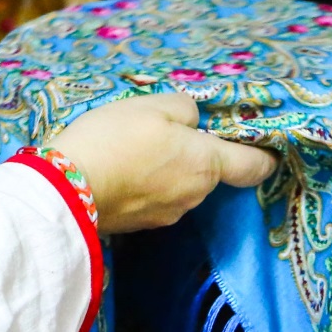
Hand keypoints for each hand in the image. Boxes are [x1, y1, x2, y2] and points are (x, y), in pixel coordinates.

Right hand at [48, 93, 276, 234]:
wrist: (66, 190)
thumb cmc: (115, 139)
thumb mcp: (152, 105)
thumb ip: (184, 108)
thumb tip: (193, 120)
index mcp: (207, 164)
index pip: (254, 166)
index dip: (264, 156)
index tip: (266, 148)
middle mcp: (195, 195)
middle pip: (210, 173)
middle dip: (197, 155)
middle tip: (167, 132)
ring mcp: (167, 215)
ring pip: (181, 186)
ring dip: (168, 170)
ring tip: (134, 150)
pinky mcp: (140, 225)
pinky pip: (154, 199)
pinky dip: (145, 185)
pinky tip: (120, 170)